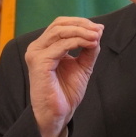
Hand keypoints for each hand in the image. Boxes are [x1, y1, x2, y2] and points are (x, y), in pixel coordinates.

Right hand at [25, 17, 103, 136]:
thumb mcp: (82, 65)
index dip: (80, 23)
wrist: (58, 113)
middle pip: (59, 24)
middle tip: (98, 30)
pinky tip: (89, 44)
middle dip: (82, 24)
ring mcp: (36, 54)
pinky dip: (77, 41)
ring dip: (81, 31)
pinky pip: (61, 45)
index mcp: (45, 46)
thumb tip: (98, 31)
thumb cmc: (66, 92)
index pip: (61, 25)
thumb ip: (88, 48)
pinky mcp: (39, 62)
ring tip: (96, 36)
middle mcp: (37, 47)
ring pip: (59, 31)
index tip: (99, 29)